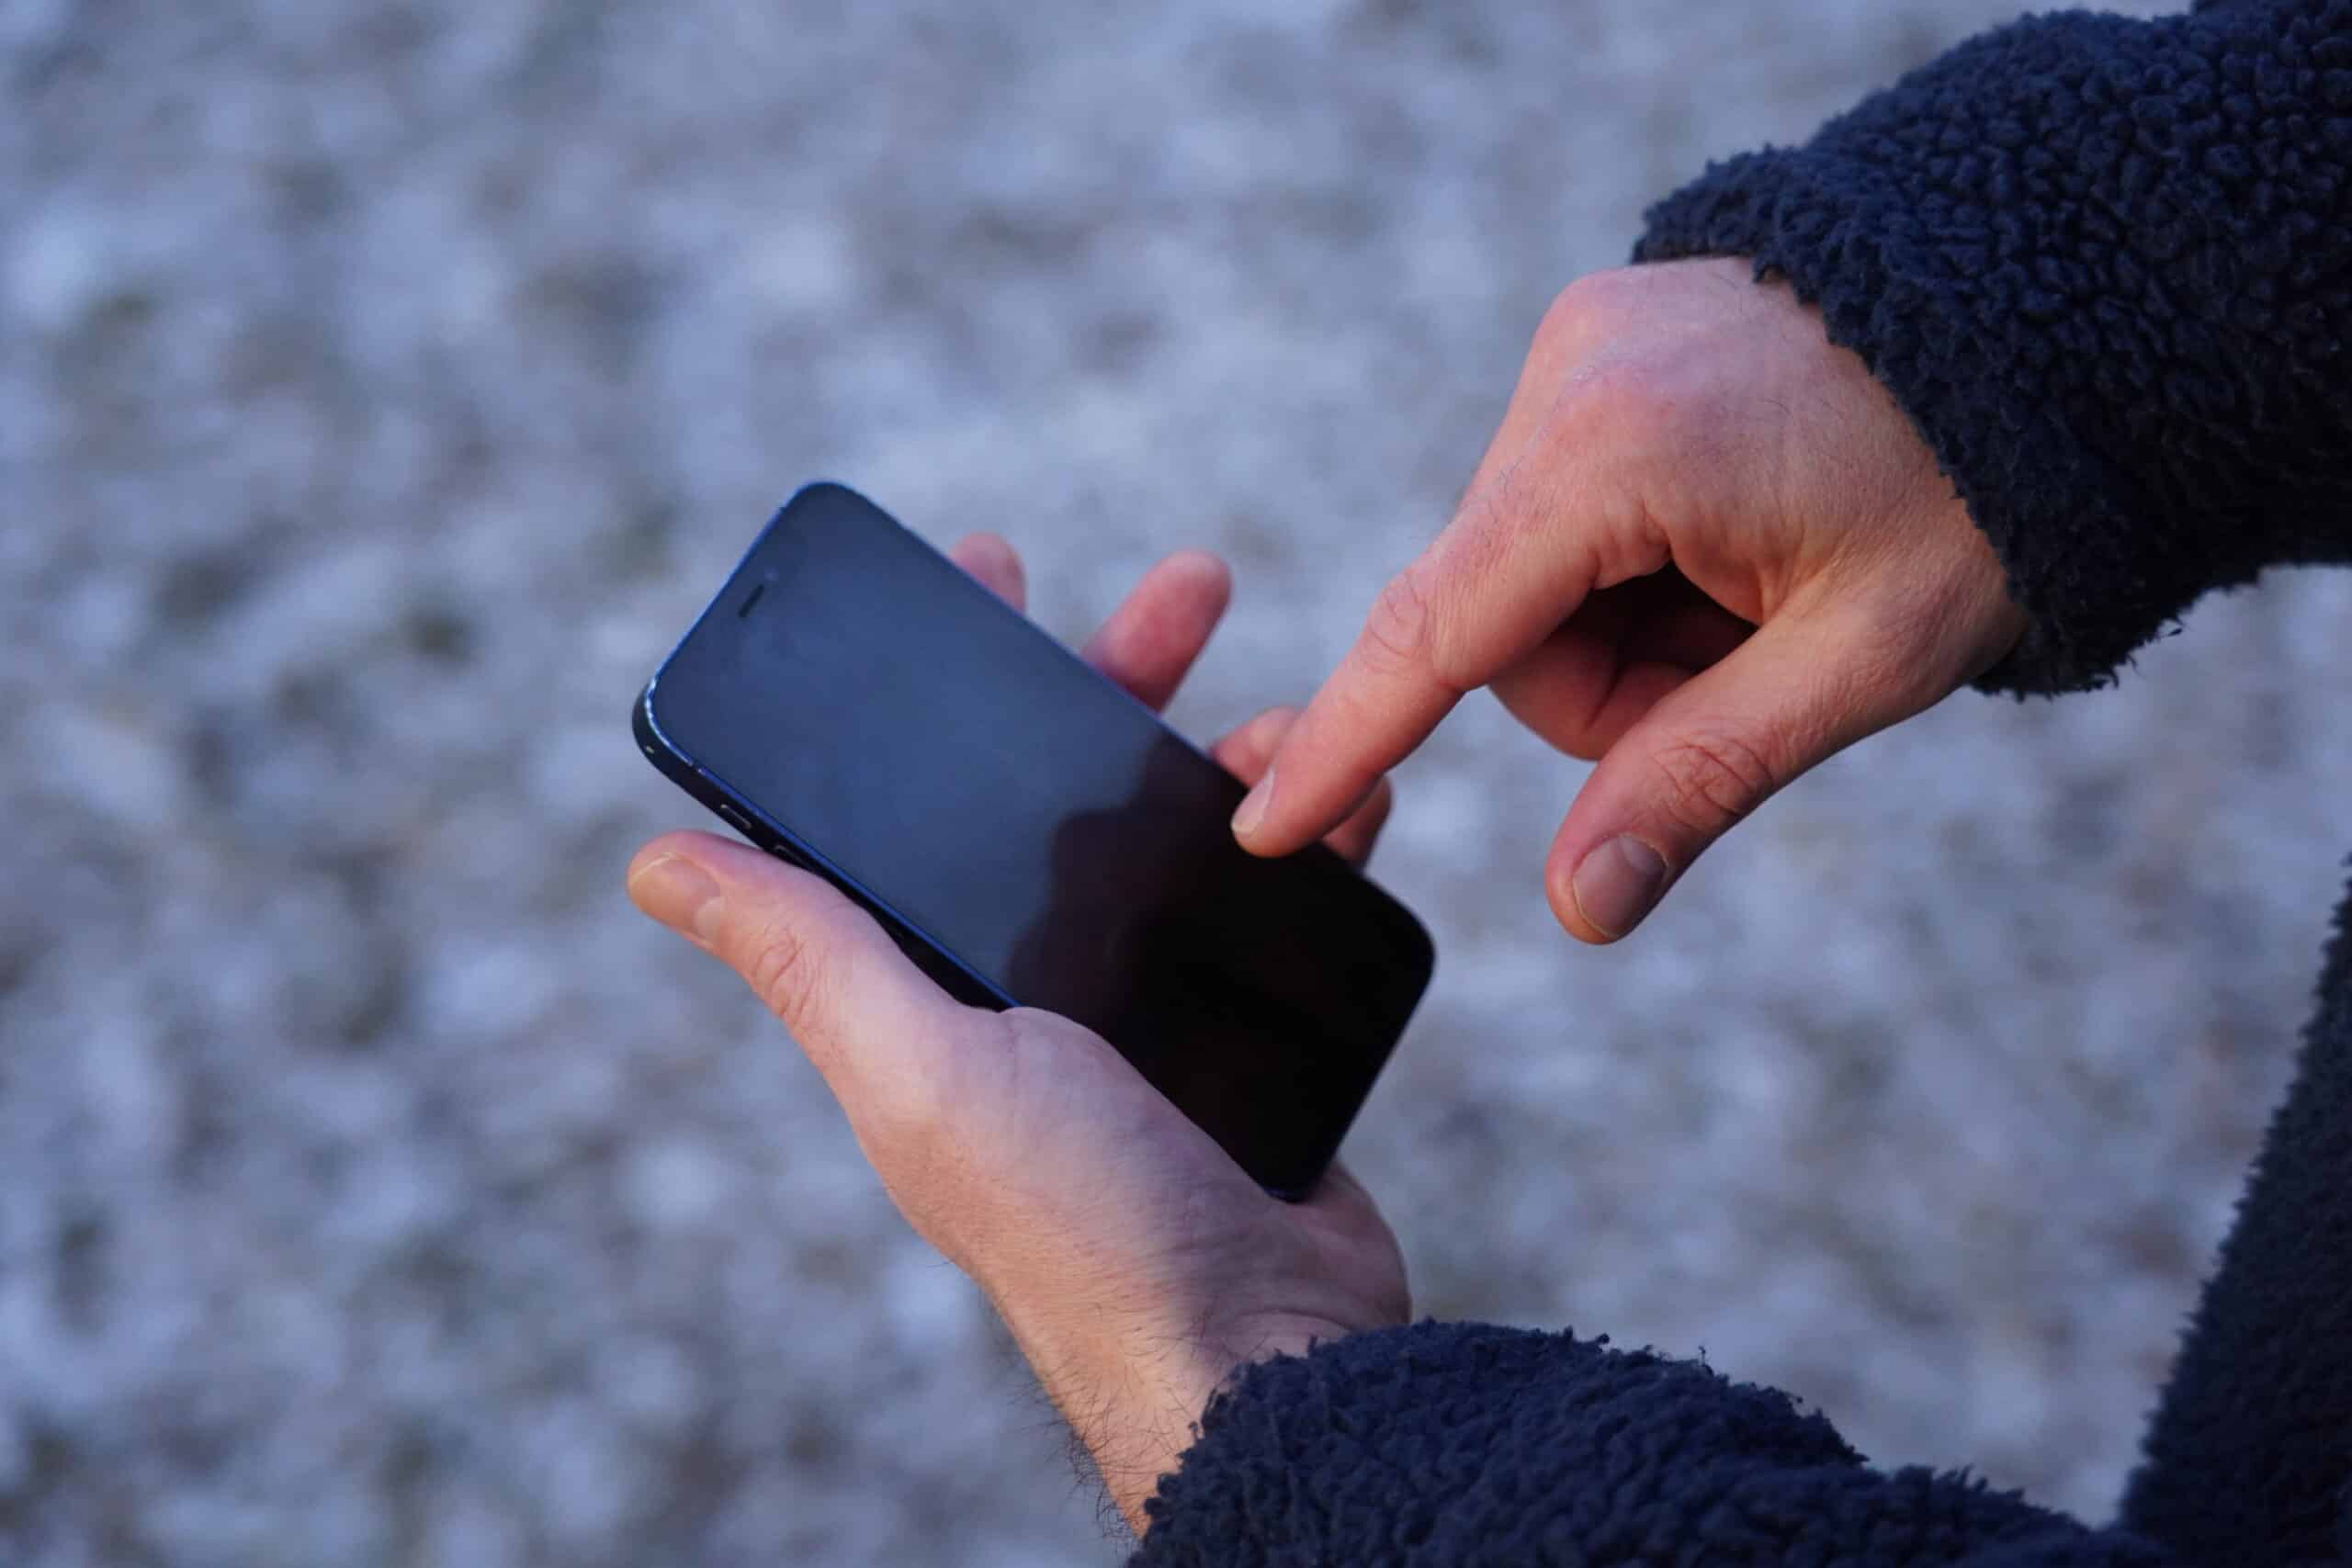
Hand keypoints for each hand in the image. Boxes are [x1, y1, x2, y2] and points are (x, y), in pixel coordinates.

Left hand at [626, 538, 1406, 1532]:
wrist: (1267, 1348)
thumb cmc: (1082, 1223)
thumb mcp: (920, 1069)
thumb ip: (810, 955)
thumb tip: (656, 862)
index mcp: (936, 985)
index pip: (926, 801)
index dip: (950, 684)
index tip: (993, 571)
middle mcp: (1033, 987)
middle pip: (1067, 789)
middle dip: (1118, 674)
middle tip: (1188, 588)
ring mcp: (1147, 1007)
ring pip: (1184, 829)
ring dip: (1234, 748)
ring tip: (1289, 711)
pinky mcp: (1248, 1032)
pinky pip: (1277, 897)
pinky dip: (1312, 834)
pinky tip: (1349, 794)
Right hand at [1232, 257, 2025, 940]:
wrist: (2053, 314)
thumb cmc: (1978, 489)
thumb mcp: (1859, 659)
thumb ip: (1699, 780)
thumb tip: (1578, 909)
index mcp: (1620, 449)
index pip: (1442, 628)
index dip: (1353, 737)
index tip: (1261, 824)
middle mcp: (1569, 376)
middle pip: (1502, 623)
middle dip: (1610, 685)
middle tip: (1753, 663)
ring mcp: (1579, 349)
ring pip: (1530, 578)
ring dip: (1629, 628)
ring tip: (1763, 592)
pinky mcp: (1596, 349)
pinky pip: (1563, 511)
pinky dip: (1633, 564)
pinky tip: (1736, 535)